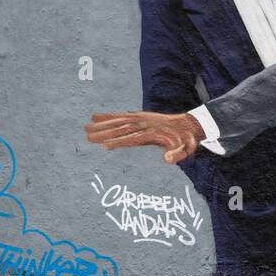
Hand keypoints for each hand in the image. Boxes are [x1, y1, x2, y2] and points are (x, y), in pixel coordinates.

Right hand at [84, 111, 204, 163]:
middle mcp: (144, 124)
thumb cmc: (186, 140)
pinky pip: (121, 115)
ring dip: (101, 124)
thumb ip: (178, 154)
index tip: (104, 146)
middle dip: (104, 133)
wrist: (189, 124)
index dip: (119, 142)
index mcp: (154, 134)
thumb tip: (167, 160)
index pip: (133, 138)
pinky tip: (95, 117)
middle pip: (121, 129)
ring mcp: (141, 118)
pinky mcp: (139, 115)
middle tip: (87, 137)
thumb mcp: (187, 148)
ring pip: (118, 121)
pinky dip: (108, 116)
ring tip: (85, 128)